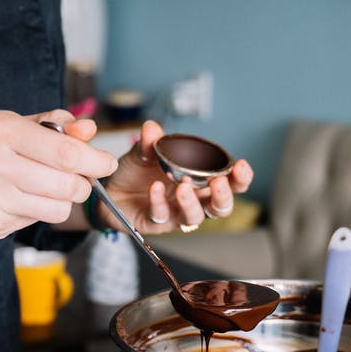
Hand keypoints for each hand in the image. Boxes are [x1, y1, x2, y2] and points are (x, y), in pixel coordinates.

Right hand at [0, 110, 117, 239]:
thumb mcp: (11, 126)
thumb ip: (53, 125)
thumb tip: (90, 129)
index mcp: (1, 131)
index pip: (64, 151)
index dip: (94, 159)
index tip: (106, 163)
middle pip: (65, 182)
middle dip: (83, 184)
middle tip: (81, 181)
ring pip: (56, 207)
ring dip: (64, 201)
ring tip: (51, 189)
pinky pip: (36, 220)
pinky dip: (40, 211)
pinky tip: (24, 200)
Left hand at [98, 120, 252, 233]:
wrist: (109, 190)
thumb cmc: (135, 172)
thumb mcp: (143, 153)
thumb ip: (150, 143)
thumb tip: (152, 128)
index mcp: (200, 180)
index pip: (230, 183)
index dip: (240, 178)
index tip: (241, 165)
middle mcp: (194, 199)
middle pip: (221, 207)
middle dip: (224, 196)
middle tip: (219, 182)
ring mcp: (176, 213)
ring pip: (195, 217)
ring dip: (192, 203)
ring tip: (183, 187)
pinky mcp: (157, 224)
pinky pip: (163, 216)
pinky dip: (159, 201)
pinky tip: (154, 189)